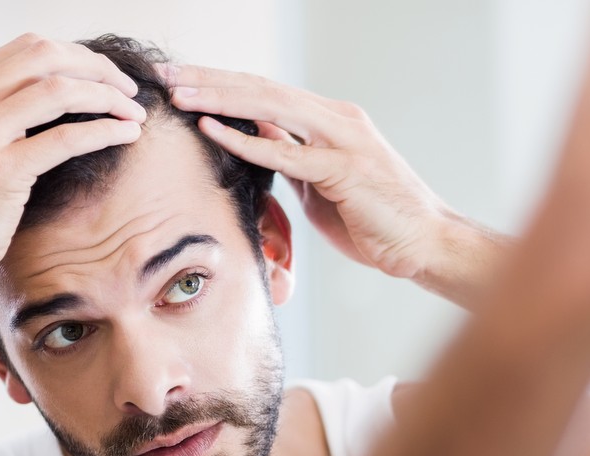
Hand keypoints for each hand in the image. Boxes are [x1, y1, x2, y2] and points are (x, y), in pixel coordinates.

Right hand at [0, 34, 146, 291]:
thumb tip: (38, 97)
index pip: (27, 48)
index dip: (76, 56)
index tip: (103, 74)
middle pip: (46, 58)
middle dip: (97, 68)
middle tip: (128, 89)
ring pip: (58, 91)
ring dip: (106, 96)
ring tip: (134, 111)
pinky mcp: (1, 171)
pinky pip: (65, 138)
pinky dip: (103, 130)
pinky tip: (126, 134)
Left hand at [160, 64, 458, 280]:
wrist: (425, 245)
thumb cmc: (376, 222)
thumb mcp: (321, 186)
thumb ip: (292, 161)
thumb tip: (256, 145)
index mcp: (330, 120)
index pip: (266, 92)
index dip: (220, 85)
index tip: (179, 83)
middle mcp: (336, 119)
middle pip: (261, 88)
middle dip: (209, 80)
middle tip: (164, 76)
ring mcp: (343, 139)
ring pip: (271, 106)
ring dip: (220, 99)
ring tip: (179, 95)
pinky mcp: (345, 169)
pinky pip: (287, 151)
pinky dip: (247, 139)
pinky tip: (213, 130)